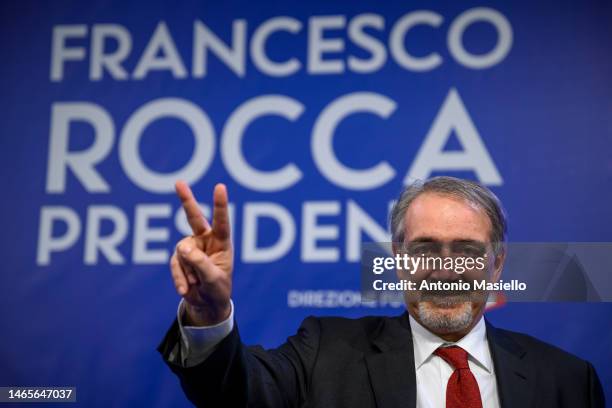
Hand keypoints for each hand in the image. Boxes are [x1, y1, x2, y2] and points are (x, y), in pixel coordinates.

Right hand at [170, 181, 232, 325]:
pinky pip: (174, 264)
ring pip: (182, 253)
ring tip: (197, 284)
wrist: (207, 304)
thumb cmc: (218, 289)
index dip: (220, 204)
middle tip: (179, 182)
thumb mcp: (213, 279)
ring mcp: (191, 248)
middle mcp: (205, 240)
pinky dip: (179, 277)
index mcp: (222, 242)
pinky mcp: (179, 258)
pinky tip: (185, 289)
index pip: (221, 222)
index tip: (220, 187)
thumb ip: (200, 262)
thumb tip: (181, 246)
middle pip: (194, 218)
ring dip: (188, 271)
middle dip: (186, 200)